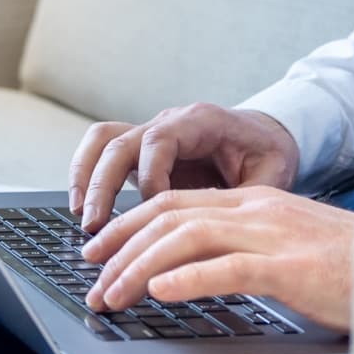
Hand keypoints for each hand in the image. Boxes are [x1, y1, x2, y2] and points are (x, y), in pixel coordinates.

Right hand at [68, 103, 299, 229]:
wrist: (266, 137)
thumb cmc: (268, 154)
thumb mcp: (271, 174)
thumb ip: (247, 198)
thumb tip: (221, 232)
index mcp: (201, 122)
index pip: (159, 142)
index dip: (150, 178)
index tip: (154, 212)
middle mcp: (170, 123)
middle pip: (121, 141)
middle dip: (103, 183)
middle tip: (95, 224)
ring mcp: (152, 135)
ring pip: (103, 140)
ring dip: (86, 176)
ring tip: (82, 217)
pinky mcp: (142, 153)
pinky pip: (103, 151)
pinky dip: (87, 175)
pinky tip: (84, 210)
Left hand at [78, 186, 353, 332]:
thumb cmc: (349, 266)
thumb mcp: (288, 248)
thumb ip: (245, 250)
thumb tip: (189, 271)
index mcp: (256, 202)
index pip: (176, 202)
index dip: (129, 223)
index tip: (99, 247)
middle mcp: (258, 209)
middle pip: (170, 214)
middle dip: (121, 245)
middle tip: (89, 275)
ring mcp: (273, 234)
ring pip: (187, 237)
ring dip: (141, 267)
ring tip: (113, 293)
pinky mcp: (290, 266)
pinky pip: (229, 267)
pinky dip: (189, 277)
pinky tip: (162, 292)